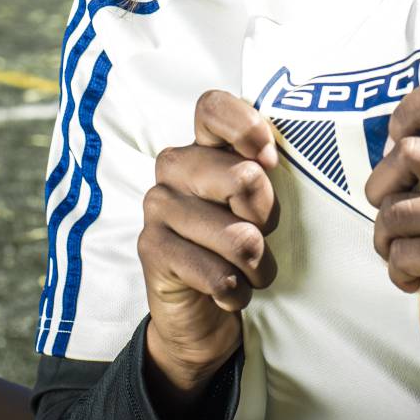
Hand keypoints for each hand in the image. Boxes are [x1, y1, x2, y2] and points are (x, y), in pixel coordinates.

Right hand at [138, 90, 279, 395]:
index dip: (247, 127)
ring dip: (257, 266)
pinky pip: (218, 273)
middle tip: (260, 235)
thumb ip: (262, 174)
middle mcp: (175, 166)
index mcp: (204, 145)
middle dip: (266, 218)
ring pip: (239, 236)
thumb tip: (264, 162)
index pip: (213, 107)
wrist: (202, 311)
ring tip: (247, 271)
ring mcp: (158, 205)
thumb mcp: (259, 204)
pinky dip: (236, 292)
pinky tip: (227, 292)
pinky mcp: (150, 247)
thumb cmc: (239, 244)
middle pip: (243, 177)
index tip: (269, 160)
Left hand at [364, 73, 419, 403]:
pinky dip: (397, 269)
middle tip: (396, 215)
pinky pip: (402, 251)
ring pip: (397, 208)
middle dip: (382, 190)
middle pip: (409, 152)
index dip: (406, 116)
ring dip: (386, 237)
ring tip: (410, 250)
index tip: (403, 149)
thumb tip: (389, 130)